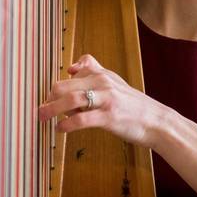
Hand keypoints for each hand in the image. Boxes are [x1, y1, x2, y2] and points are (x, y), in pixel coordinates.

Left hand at [37, 53, 167, 148]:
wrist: (156, 121)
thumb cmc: (133, 104)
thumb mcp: (114, 82)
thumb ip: (94, 72)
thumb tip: (71, 67)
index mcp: (102, 73)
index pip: (73, 71)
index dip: (57, 84)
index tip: (49, 96)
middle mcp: (102, 82)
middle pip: (65, 85)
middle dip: (49, 97)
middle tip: (41, 108)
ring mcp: (106, 99)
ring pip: (71, 99)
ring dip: (52, 109)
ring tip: (42, 117)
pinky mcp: (109, 117)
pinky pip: (81, 120)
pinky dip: (66, 124)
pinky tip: (59, 129)